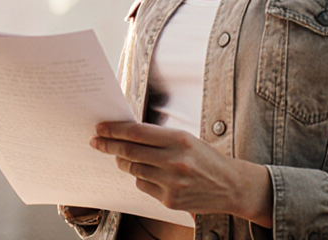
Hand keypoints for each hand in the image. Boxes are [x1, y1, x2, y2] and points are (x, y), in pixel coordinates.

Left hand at [91, 121, 272, 226]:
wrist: (231, 186)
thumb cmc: (206, 158)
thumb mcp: (186, 139)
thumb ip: (158, 138)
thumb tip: (126, 134)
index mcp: (179, 140)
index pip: (137, 132)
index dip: (115, 130)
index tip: (101, 128)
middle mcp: (174, 161)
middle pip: (129, 151)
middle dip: (108, 145)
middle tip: (96, 141)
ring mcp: (171, 182)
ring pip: (133, 170)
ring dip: (123, 162)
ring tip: (121, 157)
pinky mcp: (170, 200)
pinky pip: (143, 186)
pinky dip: (140, 178)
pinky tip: (148, 174)